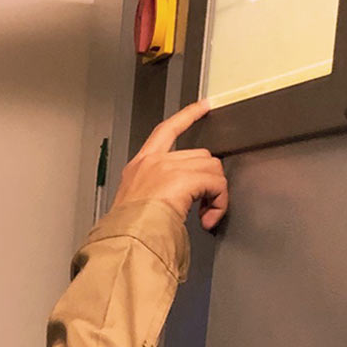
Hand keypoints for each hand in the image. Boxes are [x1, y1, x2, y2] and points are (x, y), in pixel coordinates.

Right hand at [111, 100, 228, 229]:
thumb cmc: (128, 232)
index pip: (165, 131)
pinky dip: (219, 202)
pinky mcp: (184, 178)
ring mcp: (168, 168)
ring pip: (210, 168)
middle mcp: (153, 161)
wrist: (127, 240)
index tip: (203, 106)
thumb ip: (156, 194)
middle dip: (208, 179)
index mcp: (139, 166)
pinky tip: (208, 218)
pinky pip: (216, 184)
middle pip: (199, 155)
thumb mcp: (135, 204)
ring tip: (205, 216)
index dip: (187, 116)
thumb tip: (178, 203)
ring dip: (215, 193)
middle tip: (204, 208)